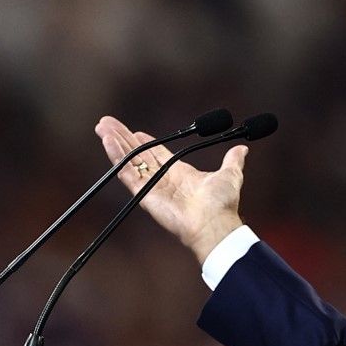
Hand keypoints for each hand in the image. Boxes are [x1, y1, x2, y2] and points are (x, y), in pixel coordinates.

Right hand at [95, 116, 248, 263]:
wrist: (214, 222)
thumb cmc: (222, 204)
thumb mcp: (230, 175)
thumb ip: (233, 161)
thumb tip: (242, 149)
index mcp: (180, 173)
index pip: (158, 154)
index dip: (146, 143)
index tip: (135, 132)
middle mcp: (163, 179)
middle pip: (138, 154)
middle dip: (123, 138)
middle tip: (108, 124)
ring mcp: (152, 186)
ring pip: (129, 160)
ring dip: (115, 142)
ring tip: (102, 127)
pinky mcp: (144, 193)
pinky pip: (127, 172)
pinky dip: (117, 156)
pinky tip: (107, 141)